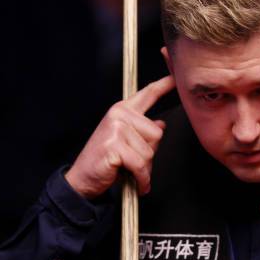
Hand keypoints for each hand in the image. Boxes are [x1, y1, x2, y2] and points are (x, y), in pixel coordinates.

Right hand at [65, 76, 175, 198]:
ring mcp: (115, 129)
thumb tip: (161, 124)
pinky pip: (141, 164)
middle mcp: (119, 115)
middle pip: (157, 134)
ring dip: (144, 168)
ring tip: (128, 169)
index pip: (148, 94)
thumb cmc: (105, 161)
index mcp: (123, 110)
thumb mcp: (126, 141)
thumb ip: (143, 131)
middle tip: (132, 161)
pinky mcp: (114, 145)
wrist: (82, 179)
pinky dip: (141, 178)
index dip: (164, 85)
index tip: (176, 76)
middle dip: (149, 153)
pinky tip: (137, 182)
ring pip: (150, 151)